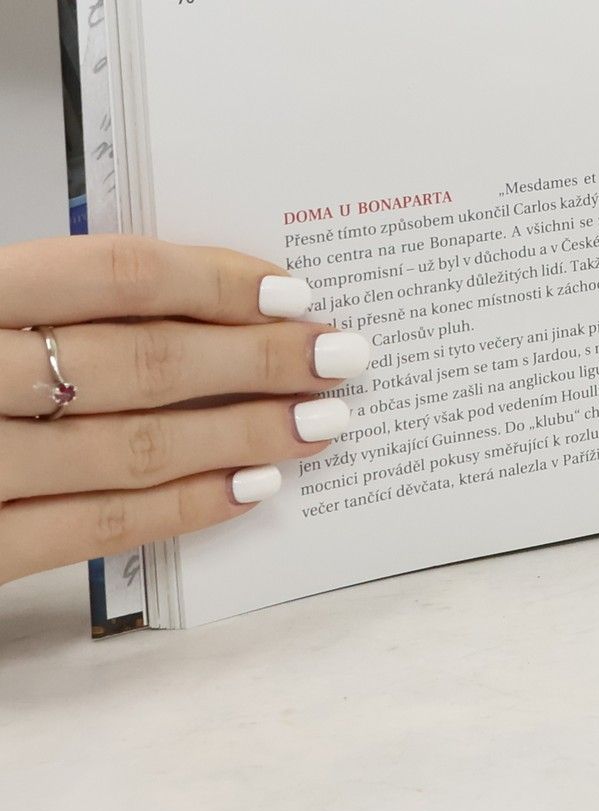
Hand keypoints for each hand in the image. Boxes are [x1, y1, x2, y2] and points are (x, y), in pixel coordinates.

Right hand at [0, 236, 373, 589]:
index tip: (293, 288)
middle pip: (137, 364)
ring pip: (127, 451)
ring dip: (241, 437)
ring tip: (318, 425)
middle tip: (341, 357)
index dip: (213, 281)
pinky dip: (179, 511)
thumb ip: (46, 298)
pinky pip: (86, 535)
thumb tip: (196, 293)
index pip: (109, 276)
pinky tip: (246, 491)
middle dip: (257, 363)